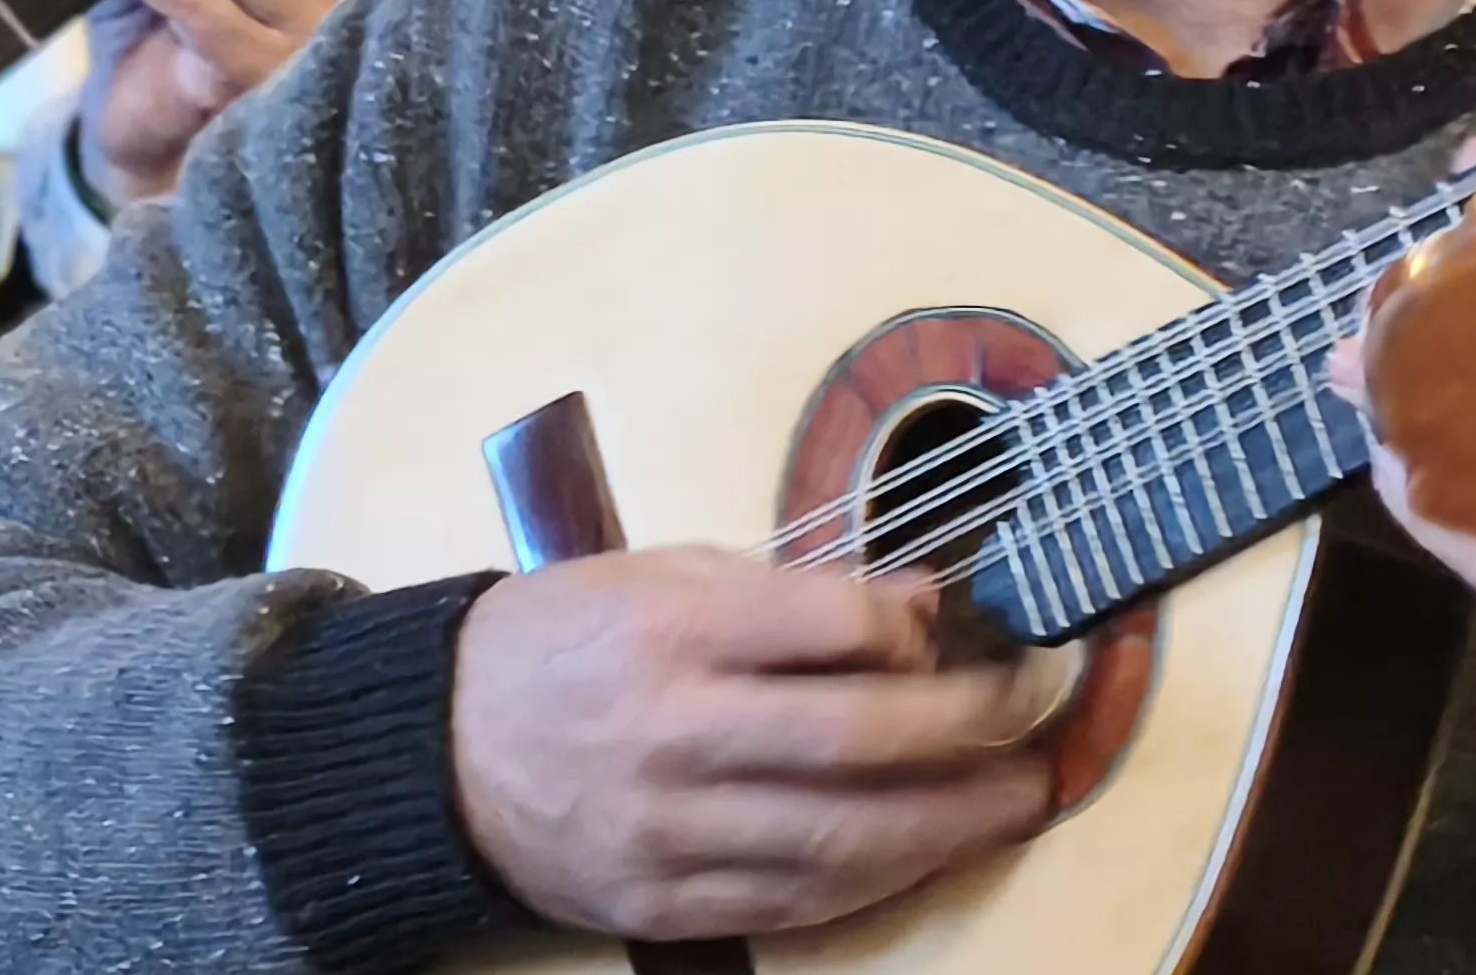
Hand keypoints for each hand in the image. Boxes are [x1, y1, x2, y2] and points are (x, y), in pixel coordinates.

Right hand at [449, 550, 1055, 939]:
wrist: (436, 747)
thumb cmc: (560, 643)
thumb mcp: (656, 575)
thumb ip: (785, 592)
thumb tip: (921, 605)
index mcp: (667, 627)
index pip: (832, 623)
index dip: (921, 630)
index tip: (976, 632)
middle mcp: (670, 729)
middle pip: (858, 735)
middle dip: (972, 729)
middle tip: (1039, 716)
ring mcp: (667, 826)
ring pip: (844, 835)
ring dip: (951, 822)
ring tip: (1018, 800)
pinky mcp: (663, 900)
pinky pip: (798, 900)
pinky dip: (878, 878)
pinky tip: (926, 852)